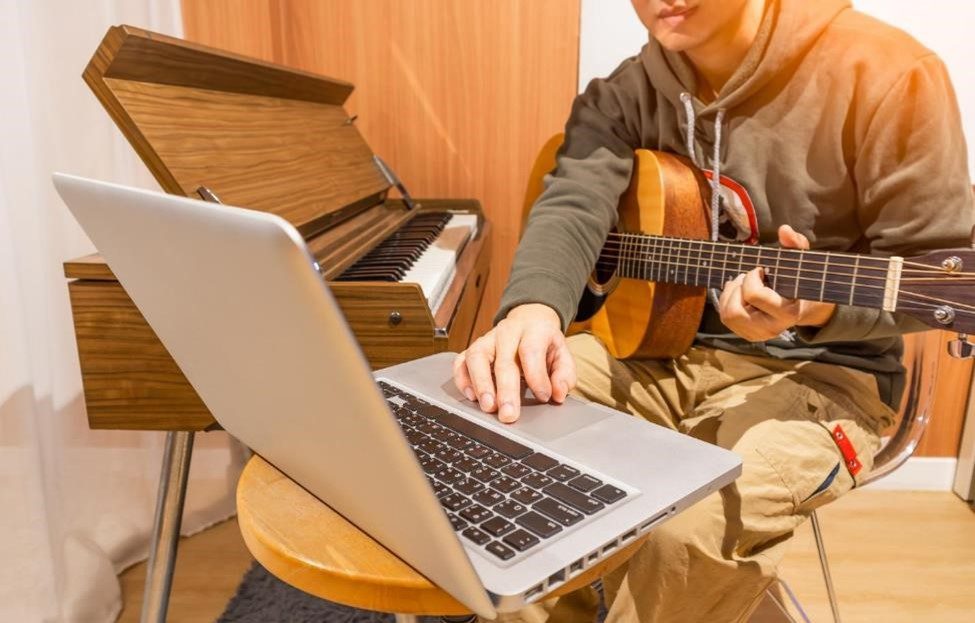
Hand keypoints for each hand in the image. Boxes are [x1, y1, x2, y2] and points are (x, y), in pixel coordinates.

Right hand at [452, 304, 576, 423]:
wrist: (529, 319)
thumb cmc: (544, 342)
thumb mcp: (563, 354)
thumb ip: (564, 375)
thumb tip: (558, 394)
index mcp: (533, 329)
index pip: (531, 351)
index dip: (537, 377)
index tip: (544, 397)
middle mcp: (507, 332)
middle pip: (503, 360)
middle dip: (505, 390)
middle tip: (508, 414)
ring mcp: (487, 339)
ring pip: (476, 357)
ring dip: (480, 384)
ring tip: (488, 407)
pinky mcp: (473, 348)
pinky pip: (461, 361)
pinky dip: (463, 380)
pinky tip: (472, 396)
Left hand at [718, 225, 835, 341]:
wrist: (802, 306)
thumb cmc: (797, 280)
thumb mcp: (799, 261)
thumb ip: (796, 244)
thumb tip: (785, 230)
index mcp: (787, 312)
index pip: (755, 295)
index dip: (751, 278)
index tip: (759, 270)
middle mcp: (772, 328)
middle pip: (735, 311)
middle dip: (737, 289)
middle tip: (749, 277)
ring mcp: (758, 334)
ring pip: (727, 316)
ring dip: (730, 295)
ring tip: (743, 284)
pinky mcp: (747, 335)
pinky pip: (725, 318)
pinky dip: (728, 302)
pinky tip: (740, 293)